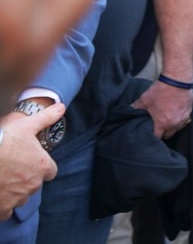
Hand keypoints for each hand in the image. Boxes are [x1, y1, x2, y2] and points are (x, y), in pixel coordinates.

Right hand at [0, 103, 64, 218]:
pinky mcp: (4, 207)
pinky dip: (4, 206)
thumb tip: (61, 107)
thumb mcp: (26, 126)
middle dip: (27, 178)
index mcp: (42, 166)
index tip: (32, 162)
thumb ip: (46, 118)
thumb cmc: (3, 142)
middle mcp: (33, 184)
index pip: (51, 171)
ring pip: (22, 197)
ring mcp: (18, 197)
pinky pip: (7, 211)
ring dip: (16, 191)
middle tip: (14, 169)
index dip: (42, 166)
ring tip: (5, 179)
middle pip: (35, 184)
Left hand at [132, 81, 192, 138]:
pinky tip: (175, 112)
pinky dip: (180, 118)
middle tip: (158, 125)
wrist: (177, 80)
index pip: (157, 137)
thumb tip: (127, 112)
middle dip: (163, 132)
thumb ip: (136, 108)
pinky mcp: (189, 112)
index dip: (152, 135)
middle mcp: (174, 124)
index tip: (150, 132)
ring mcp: (183, 118)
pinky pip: (184, 120)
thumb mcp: (144, 100)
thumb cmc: (161, 90)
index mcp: (162, 123)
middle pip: (168, 135)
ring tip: (167, 118)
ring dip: (172, 126)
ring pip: (177, 128)